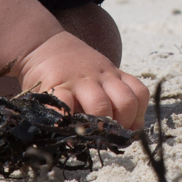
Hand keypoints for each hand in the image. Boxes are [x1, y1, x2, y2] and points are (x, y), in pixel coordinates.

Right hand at [14, 30, 150, 128]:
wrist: (42, 44)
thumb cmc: (72, 67)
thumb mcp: (97, 74)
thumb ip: (110, 95)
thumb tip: (122, 129)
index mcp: (114, 76)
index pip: (139, 94)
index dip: (138, 116)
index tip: (129, 130)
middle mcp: (101, 77)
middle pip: (126, 102)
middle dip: (121, 126)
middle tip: (110, 137)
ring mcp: (80, 81)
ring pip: (101, 106)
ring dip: (100, 127)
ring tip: (92, 136)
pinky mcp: (57, 86)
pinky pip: (65, 106)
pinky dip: (67, 123)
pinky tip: (67, 133)